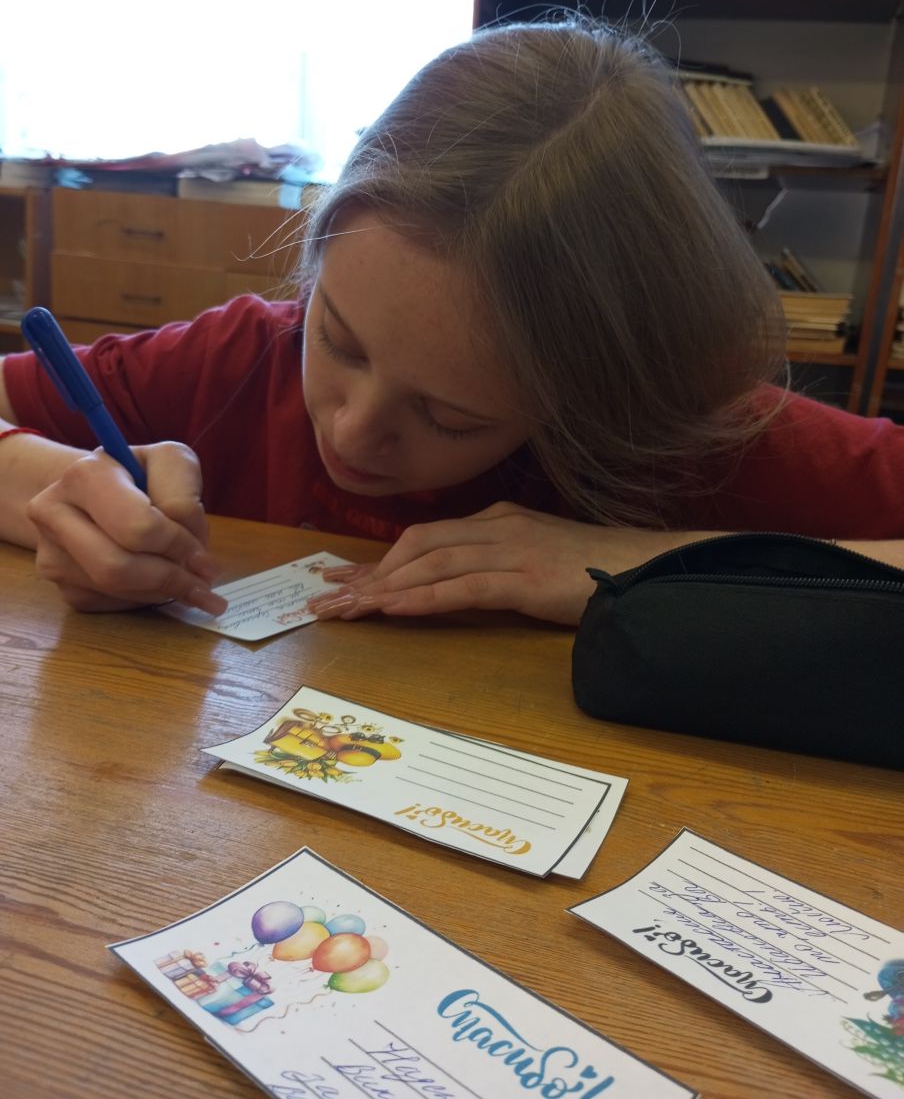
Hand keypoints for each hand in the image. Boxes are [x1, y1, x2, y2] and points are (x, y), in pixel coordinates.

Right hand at [26, 442, 226, 613]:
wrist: (95, 492)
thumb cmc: (141, 475)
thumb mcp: (172, 464)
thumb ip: (186, 497)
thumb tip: (192, 556)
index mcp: (85, 476)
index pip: (136, 526)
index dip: (178, 546)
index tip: (205, 558)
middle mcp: (54, 513)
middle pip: (117, 568)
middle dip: (171, 579)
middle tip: (203, 582)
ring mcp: (52, 553)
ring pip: (116, 591)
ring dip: (162, 591)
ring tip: (188, 580)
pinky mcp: (61, 585)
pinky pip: (111, 605)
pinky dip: (145, 598)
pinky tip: (157, 580)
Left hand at [308, 502, 621, 625]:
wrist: (645, 568)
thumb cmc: (595, 567)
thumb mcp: (537, 556)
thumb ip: (496, 560)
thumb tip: (456, 580)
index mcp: (497, 520)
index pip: (424, 536)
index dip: (380, 560)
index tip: (344, 582)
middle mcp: (496, 528)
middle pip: (416, 546)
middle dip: (369, 575)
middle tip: (328, 601)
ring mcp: (511, 550)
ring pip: (431, 565)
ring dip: (385, 590)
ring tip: (347, 611)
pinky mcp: (525, 580)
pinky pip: (463, 587)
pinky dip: (425, 597)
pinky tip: (396, 610)